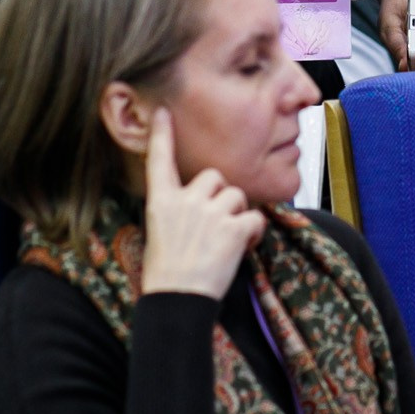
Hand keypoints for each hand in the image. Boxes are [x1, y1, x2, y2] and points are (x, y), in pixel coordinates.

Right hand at [138, 108, 262, 298]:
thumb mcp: (159, 233)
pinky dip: (254, 232)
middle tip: (215, 223)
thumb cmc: (167, 274)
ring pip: (237, 195)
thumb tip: (195, 205)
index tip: (164, 112)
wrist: (176, 301)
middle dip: (220, 195)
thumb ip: (177, 211)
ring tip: (226, 240)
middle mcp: (185, 201)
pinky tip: (242, 247)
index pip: (160, 160)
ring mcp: (209, 213)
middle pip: (214, 176)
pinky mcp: (232, 228)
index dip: (163, 134)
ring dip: (238, 214)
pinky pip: (255, 217)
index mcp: (161, 202)